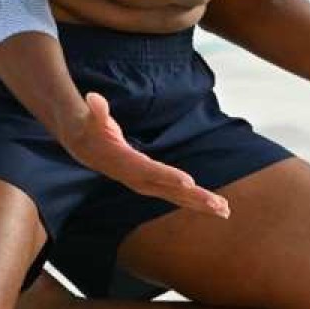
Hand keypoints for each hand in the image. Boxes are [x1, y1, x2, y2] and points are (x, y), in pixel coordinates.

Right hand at [61, 92, 230, 216]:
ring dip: (201, 203)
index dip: (169, 177)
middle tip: (219, 205)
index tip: (189, 182)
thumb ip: (97, 111)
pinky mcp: (152, 184)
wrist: (85, 146)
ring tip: (224, 210)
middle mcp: (138, 179)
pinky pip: (175, 194)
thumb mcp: (92, 118)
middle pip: (170, 190)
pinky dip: (194, 201)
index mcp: (127, 163)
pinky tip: (213, 205)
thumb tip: (93, 98)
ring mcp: (146, 184)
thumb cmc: (93, 129)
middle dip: (195, 198)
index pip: (150, 171)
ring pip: (176, 196)